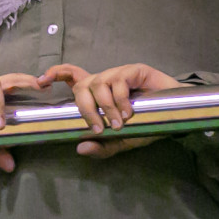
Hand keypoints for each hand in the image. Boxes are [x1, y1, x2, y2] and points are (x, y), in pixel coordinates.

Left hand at [40, 62, 181, 157]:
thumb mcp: (123, 141)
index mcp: (97, 93)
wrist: (177, 116)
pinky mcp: (134, 70)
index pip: (71, 76)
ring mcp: (119, 73)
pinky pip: (118, 81)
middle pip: (81, 85)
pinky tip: (129, 113)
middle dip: (84, 107)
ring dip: (106, 108)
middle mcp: (105, 80)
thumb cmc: (148, 125)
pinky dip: (120, 100)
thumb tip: (80, 148)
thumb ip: (103, 146)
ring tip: (119, 124)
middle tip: (98, 129)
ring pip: (99, 84)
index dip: (55, 74)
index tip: (41, 81)